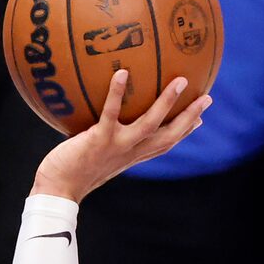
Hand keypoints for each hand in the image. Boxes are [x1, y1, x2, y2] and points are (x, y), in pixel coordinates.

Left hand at [31, 71, 210, 205]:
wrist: (57, 190)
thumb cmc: (72, 171)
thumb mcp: (94, 155)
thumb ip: (104, 138)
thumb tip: (101, 119)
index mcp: (131, 156)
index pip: (164, 144)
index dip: (183, 131)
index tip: (200, 119)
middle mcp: (129, 152)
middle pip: (168, 135)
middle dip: (189, 118)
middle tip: (207, 98)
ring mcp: (116, 146)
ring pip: (150, 125)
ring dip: (167, 104)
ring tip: (180, 81)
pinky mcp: (99, 141)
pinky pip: (110, 113)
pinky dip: (116, 93)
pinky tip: (122, 73)